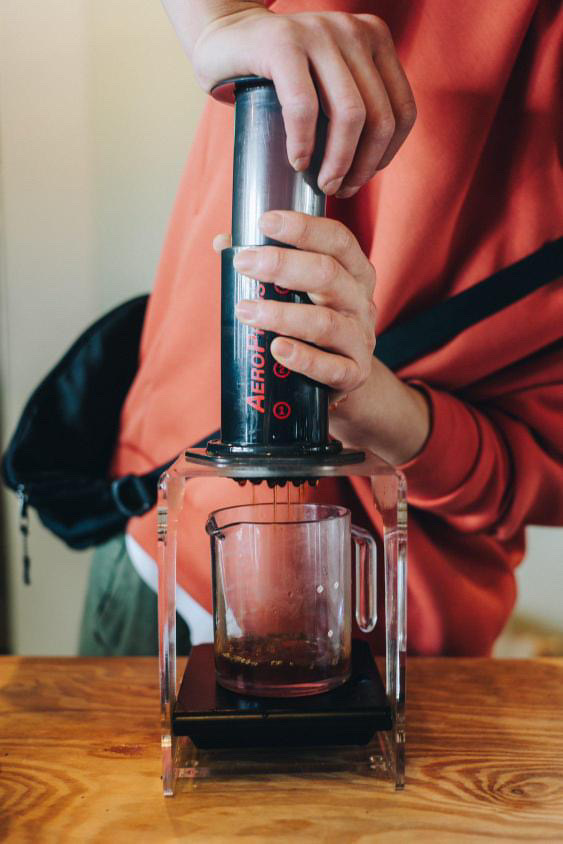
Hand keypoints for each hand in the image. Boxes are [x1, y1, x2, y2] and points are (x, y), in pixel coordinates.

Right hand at [167, 2, 415, 195]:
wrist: (223, 38)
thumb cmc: (276, 73)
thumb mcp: (328, 80)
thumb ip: (353, 103)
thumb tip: (368, 166)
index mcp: (374, 39)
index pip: (402, 109)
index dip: (386, 155)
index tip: (361, 178)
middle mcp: (352, 31)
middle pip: (379, 116)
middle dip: (362, 166)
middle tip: (339, 189)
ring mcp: (318, 33)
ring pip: (350, 114)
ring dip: (338, 161)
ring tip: (322, 183)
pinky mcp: (282, 44)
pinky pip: (304, 107)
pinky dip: (303, 143)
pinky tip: (297, 162)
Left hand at [215, 210, 429, 464]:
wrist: (344, 378)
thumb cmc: (314, 323)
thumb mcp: (301, 291)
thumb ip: (268, 265)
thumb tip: (224, 242)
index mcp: (353, 272)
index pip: (337, 239)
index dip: (303, 228)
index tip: (265, 221)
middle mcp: (361, 302)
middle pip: (328, 275)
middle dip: (283, 265)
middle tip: (243, 264)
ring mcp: (360, 339)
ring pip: (325, 323)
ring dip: (282, 315)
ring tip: (245, 311)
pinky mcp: (353, 374)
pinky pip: (331, 368)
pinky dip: (303, 359)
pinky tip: (277, 349)